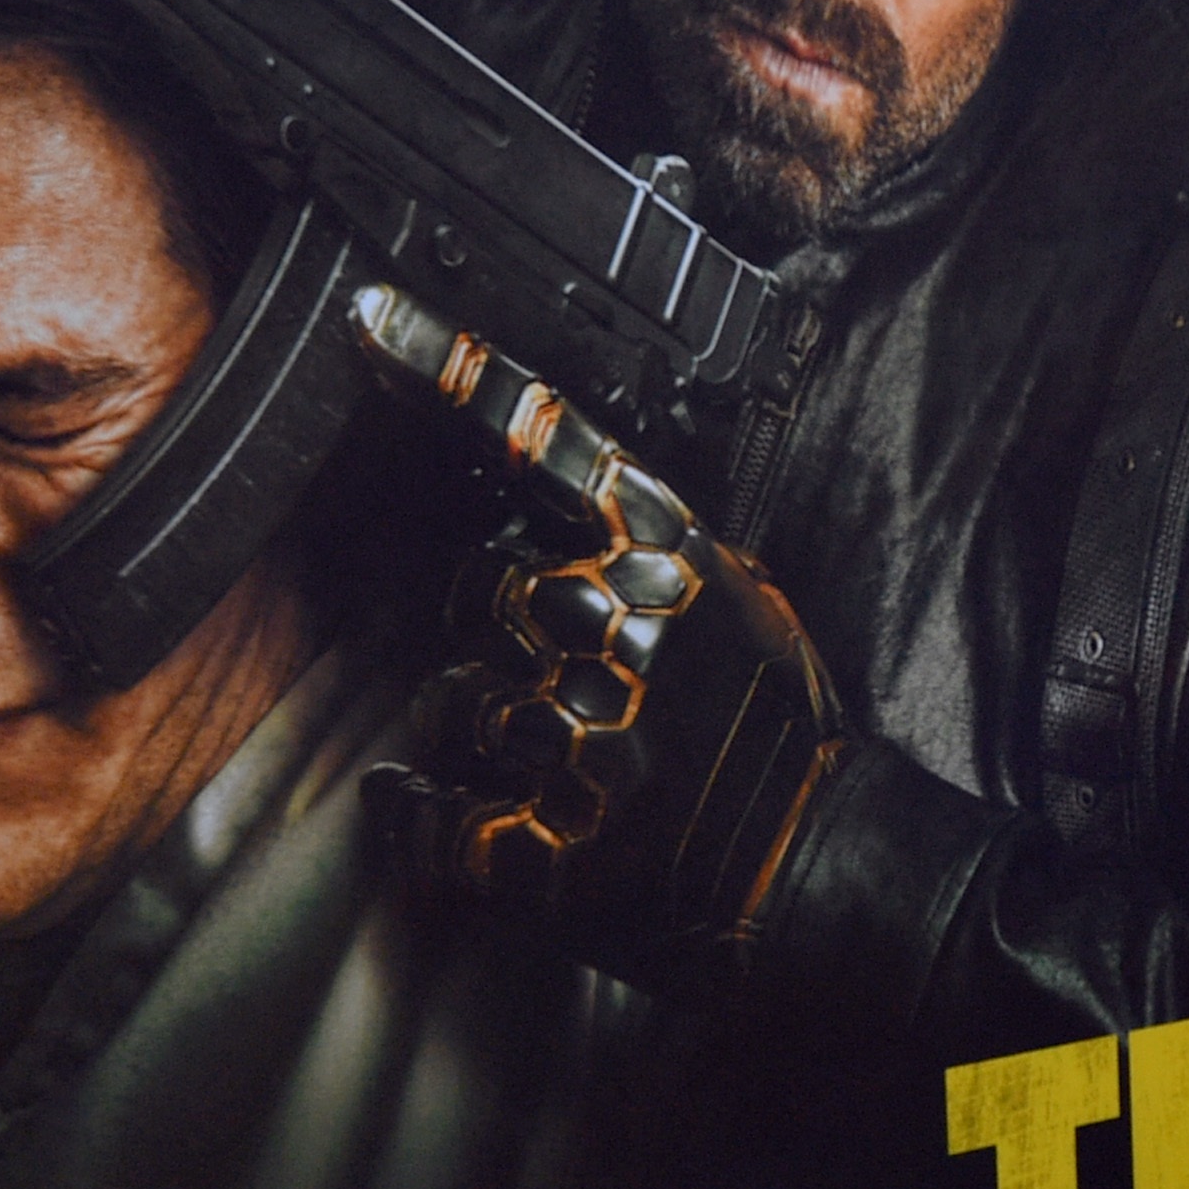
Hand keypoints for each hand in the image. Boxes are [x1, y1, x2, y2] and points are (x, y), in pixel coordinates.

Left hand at [351, 288, 849, 963]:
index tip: (366, 319)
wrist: (822, 869)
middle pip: (474, 586)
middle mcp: (612, 627)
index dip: (445, 370)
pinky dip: (414, 812)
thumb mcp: (743, 599)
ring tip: (552, 762)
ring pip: (448, 701)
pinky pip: (418, 809)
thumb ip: (651, 546)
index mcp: (668, 557)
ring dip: (480, 731)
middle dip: (500, 629)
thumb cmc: (783, 736)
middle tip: (561, 678)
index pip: (539, 439)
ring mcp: (573, 734)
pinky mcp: (540, 842)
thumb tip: (558, 512)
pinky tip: (441, 811)